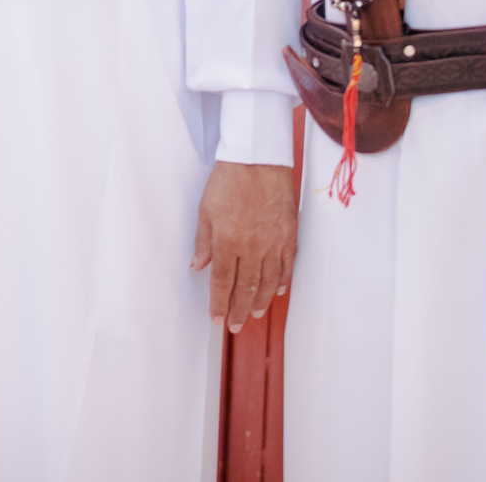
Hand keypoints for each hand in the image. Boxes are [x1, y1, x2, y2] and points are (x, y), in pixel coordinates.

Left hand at [192, 160, 297, 333]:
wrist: (257, 160)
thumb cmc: (228, 181)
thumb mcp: (205, 211)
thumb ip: (202, 242)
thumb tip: (197, 267)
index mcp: (227, 242)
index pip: (222, 282)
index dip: (219, 303)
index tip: (217, 318)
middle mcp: (251, 247)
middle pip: (246, 287)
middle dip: (239, 310)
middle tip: (235, 325)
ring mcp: (272, 243)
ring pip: (268, 281)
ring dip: (261, 301)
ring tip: (255, 314)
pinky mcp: (288, 235)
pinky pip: (287, 265)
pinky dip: (282, 281)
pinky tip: (278, 291)